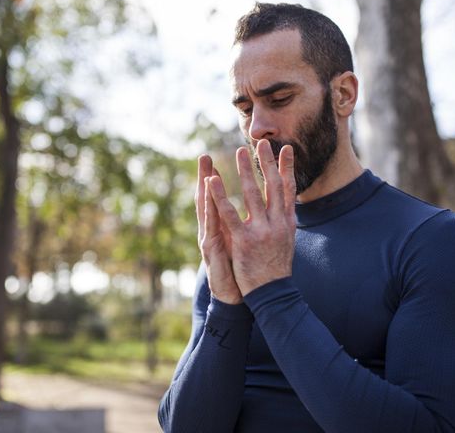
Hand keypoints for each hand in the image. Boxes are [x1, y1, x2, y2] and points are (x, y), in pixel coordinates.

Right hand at [196, 154, 241, 303]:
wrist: (234, 298)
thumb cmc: (239, 270)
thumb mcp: (241, 244)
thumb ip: (240, 227)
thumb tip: (250, 213)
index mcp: (222, 228)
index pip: (217, 200)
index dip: (214, 180)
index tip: (214, 160)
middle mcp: (212, 230)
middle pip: (208, 199)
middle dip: (205, 176)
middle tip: (204, 155)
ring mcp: (209, 238)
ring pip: (206, 207)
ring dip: (205, 184)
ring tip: (205, 167)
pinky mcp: (211, 247)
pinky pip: (211, 221)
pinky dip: (210, 203)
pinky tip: (208, 188)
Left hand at [207, 140, 296, 295]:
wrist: (273, 294)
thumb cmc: (277, 267)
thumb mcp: (287, 240)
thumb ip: (285, 220)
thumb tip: (289, 202)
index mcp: (287, 222)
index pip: (289, 189)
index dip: (287, 168)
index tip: (287, 149)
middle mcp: (277, 223)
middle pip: (273, 186)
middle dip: (267, 163)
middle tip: (261, 142)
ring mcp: (261, 232)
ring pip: (252, 195)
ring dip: (245, 171)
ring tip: (239, 152)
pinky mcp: (243, 241)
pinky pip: (229, 214)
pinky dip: (219, 197)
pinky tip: (212, 181)